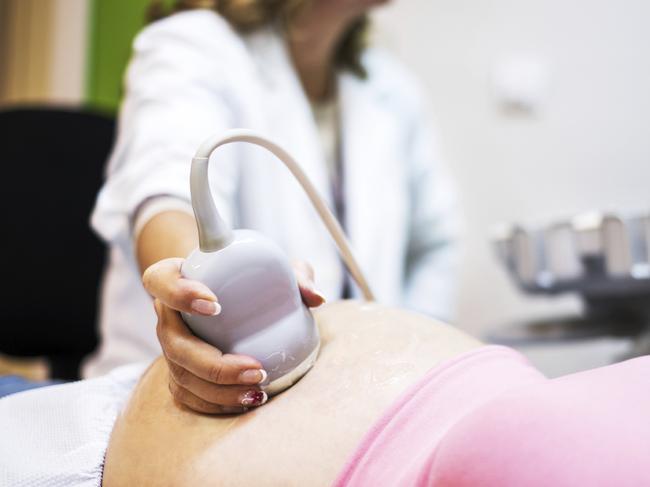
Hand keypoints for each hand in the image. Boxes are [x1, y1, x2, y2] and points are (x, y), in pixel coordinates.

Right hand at [142, 257, 324, 413]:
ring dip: (219, 390)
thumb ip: (295, 275)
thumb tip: (315, 297)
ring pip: (182, 375)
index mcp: (178, 278)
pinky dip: (217, 403)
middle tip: (256, 367)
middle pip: (173, 342)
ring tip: (258, 389)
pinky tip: (247, 401)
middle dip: (213, 363)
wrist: (236, 303)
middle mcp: (169, 316)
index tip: (215, 304)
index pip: (160, 280)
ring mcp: (172, 348)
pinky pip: (190, 396)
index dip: (179, 293)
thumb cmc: (253, 280)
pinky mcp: (181, 375)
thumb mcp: (276, 269)